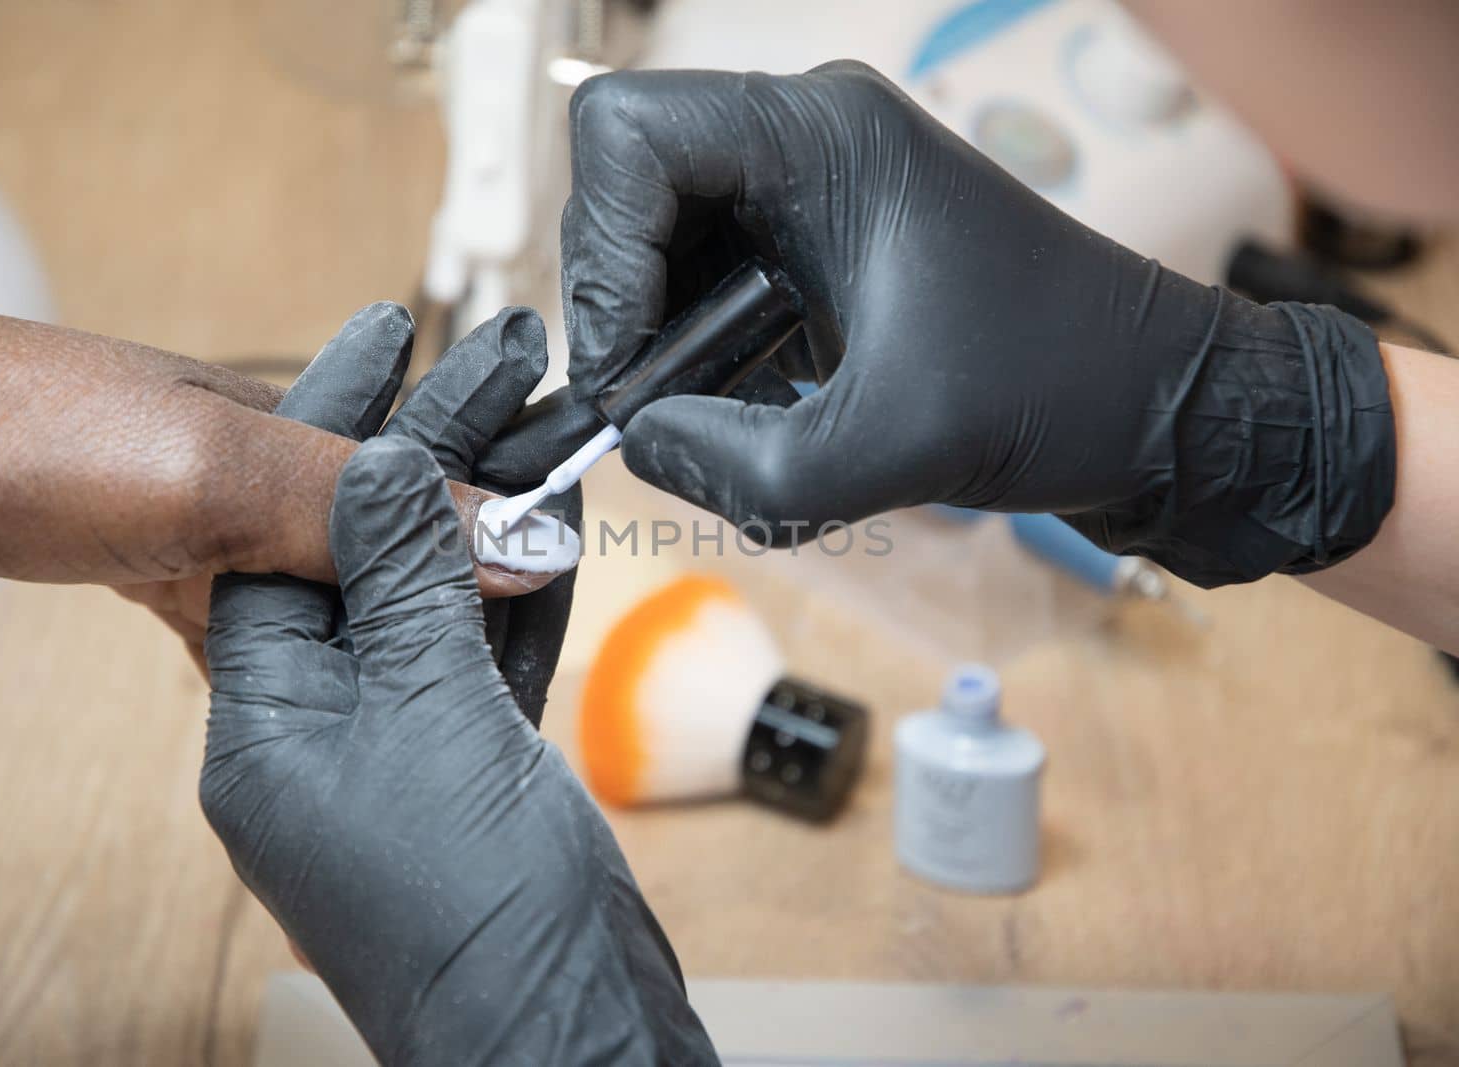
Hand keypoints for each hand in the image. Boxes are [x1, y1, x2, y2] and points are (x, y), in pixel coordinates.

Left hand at [0, 284, 561, 669]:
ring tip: (449, 661)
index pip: (438, 463)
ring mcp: (197, 501)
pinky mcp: (142, 545)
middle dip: (459, 559)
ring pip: (323, 565)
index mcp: (295, 423)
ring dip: (378, 606)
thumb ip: (359, 507)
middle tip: (533, 622)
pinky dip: (288, 638)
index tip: (582, 539)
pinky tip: (306, 678)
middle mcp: (256, 456)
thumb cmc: (13, 432)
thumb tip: (511, 539)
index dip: (509, 494)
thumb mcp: (211, 471)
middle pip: (390, 516)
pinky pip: (246, 599)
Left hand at [201, 317, 714, 1063]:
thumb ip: (403, 581)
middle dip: (436, 462)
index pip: (282, 536)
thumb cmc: (476, 907)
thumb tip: (379, 462)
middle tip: (499, 362)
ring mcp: (392, 756)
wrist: (567, 1031)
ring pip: (437, 603)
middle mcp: (315, 734)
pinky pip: (480, 660)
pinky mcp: (462, 774)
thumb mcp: (431, 718)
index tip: (387, 331)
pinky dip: (520, 596)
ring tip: (547, 423)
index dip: (337, 428)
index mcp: (265, 724)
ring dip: (492, 520)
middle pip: (365, 559)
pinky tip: (557, 527)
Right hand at [560, 65, 1394, 585]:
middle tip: (646, 403)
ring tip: (700, 424)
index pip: (627, 132)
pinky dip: (704, 355)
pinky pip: (714, 283)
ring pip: (665, 242)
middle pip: (631, 184)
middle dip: (620, 299)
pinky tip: (742, 419)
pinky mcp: (825, 252)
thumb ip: (733, 466)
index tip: (629, 360)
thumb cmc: (1056, 394)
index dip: (599, 248)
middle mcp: (808, 144)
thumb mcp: (881, 452)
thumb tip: (637, 442)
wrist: (1159, 408)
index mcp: (822, 137)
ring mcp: (816, 195)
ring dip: (661, 337)